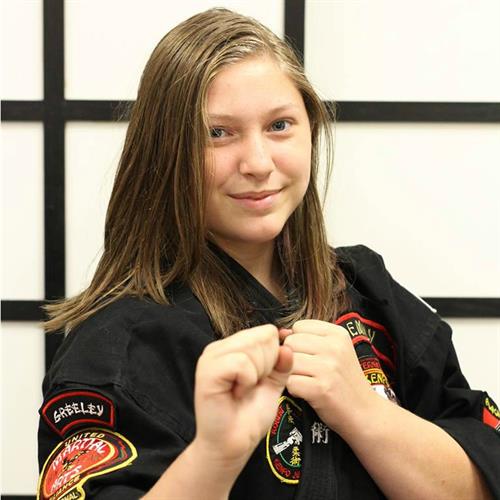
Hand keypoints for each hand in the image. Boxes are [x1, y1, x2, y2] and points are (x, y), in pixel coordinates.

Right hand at [193, 324, 292, 467]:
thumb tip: (287, 347)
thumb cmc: (249, 415)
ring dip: (257, 373)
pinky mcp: (207, 372)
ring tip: (243, 389)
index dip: (273, 356)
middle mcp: (219, 347)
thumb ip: (282, 364)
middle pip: (261, 337)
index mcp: (233, 346)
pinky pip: (241, 363)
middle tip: (251, 386)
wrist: (233, 445)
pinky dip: (247, 380)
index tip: (261, 378)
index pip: (266, 332)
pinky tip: (237, 392)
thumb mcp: (273, 384)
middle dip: (266, 365)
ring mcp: (211, 358)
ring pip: (252, 347)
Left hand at [283, 319, 376, 435]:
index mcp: (337, 333)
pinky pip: (290, 382)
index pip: (298, 326)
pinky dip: (294, 390)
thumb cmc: (344, 379)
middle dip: (293, 357)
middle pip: (291, 342)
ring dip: (292, 374)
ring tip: (309, 381)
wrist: (364, 411)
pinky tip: (308, 392)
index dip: (298, 341)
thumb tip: (281, 332)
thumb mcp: (335, 350)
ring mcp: (328, 367)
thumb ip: (309, 337)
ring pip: (288, 362)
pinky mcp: (321, 388)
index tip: (311, 355)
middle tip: (309, 371)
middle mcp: (334, 347)